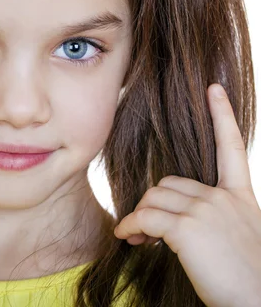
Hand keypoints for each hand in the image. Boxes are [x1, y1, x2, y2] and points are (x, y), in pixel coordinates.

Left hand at [113, 83, 260, 306]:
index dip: (222, 116)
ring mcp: (207, 210)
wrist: (260, 302)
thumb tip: (172, 223)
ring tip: (140, 239)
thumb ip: (212, 218)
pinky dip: (130, 226)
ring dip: (140, 217)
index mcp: (241, 198)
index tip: (213, 89)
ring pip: (154, 198)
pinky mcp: (188, 228)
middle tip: (145, 230)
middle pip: (169, 183)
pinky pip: (144, 217)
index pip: (232, 148)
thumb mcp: (236, 238)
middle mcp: (224, 198)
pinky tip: (127, 238)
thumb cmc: (246, 278)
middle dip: (153, 204)